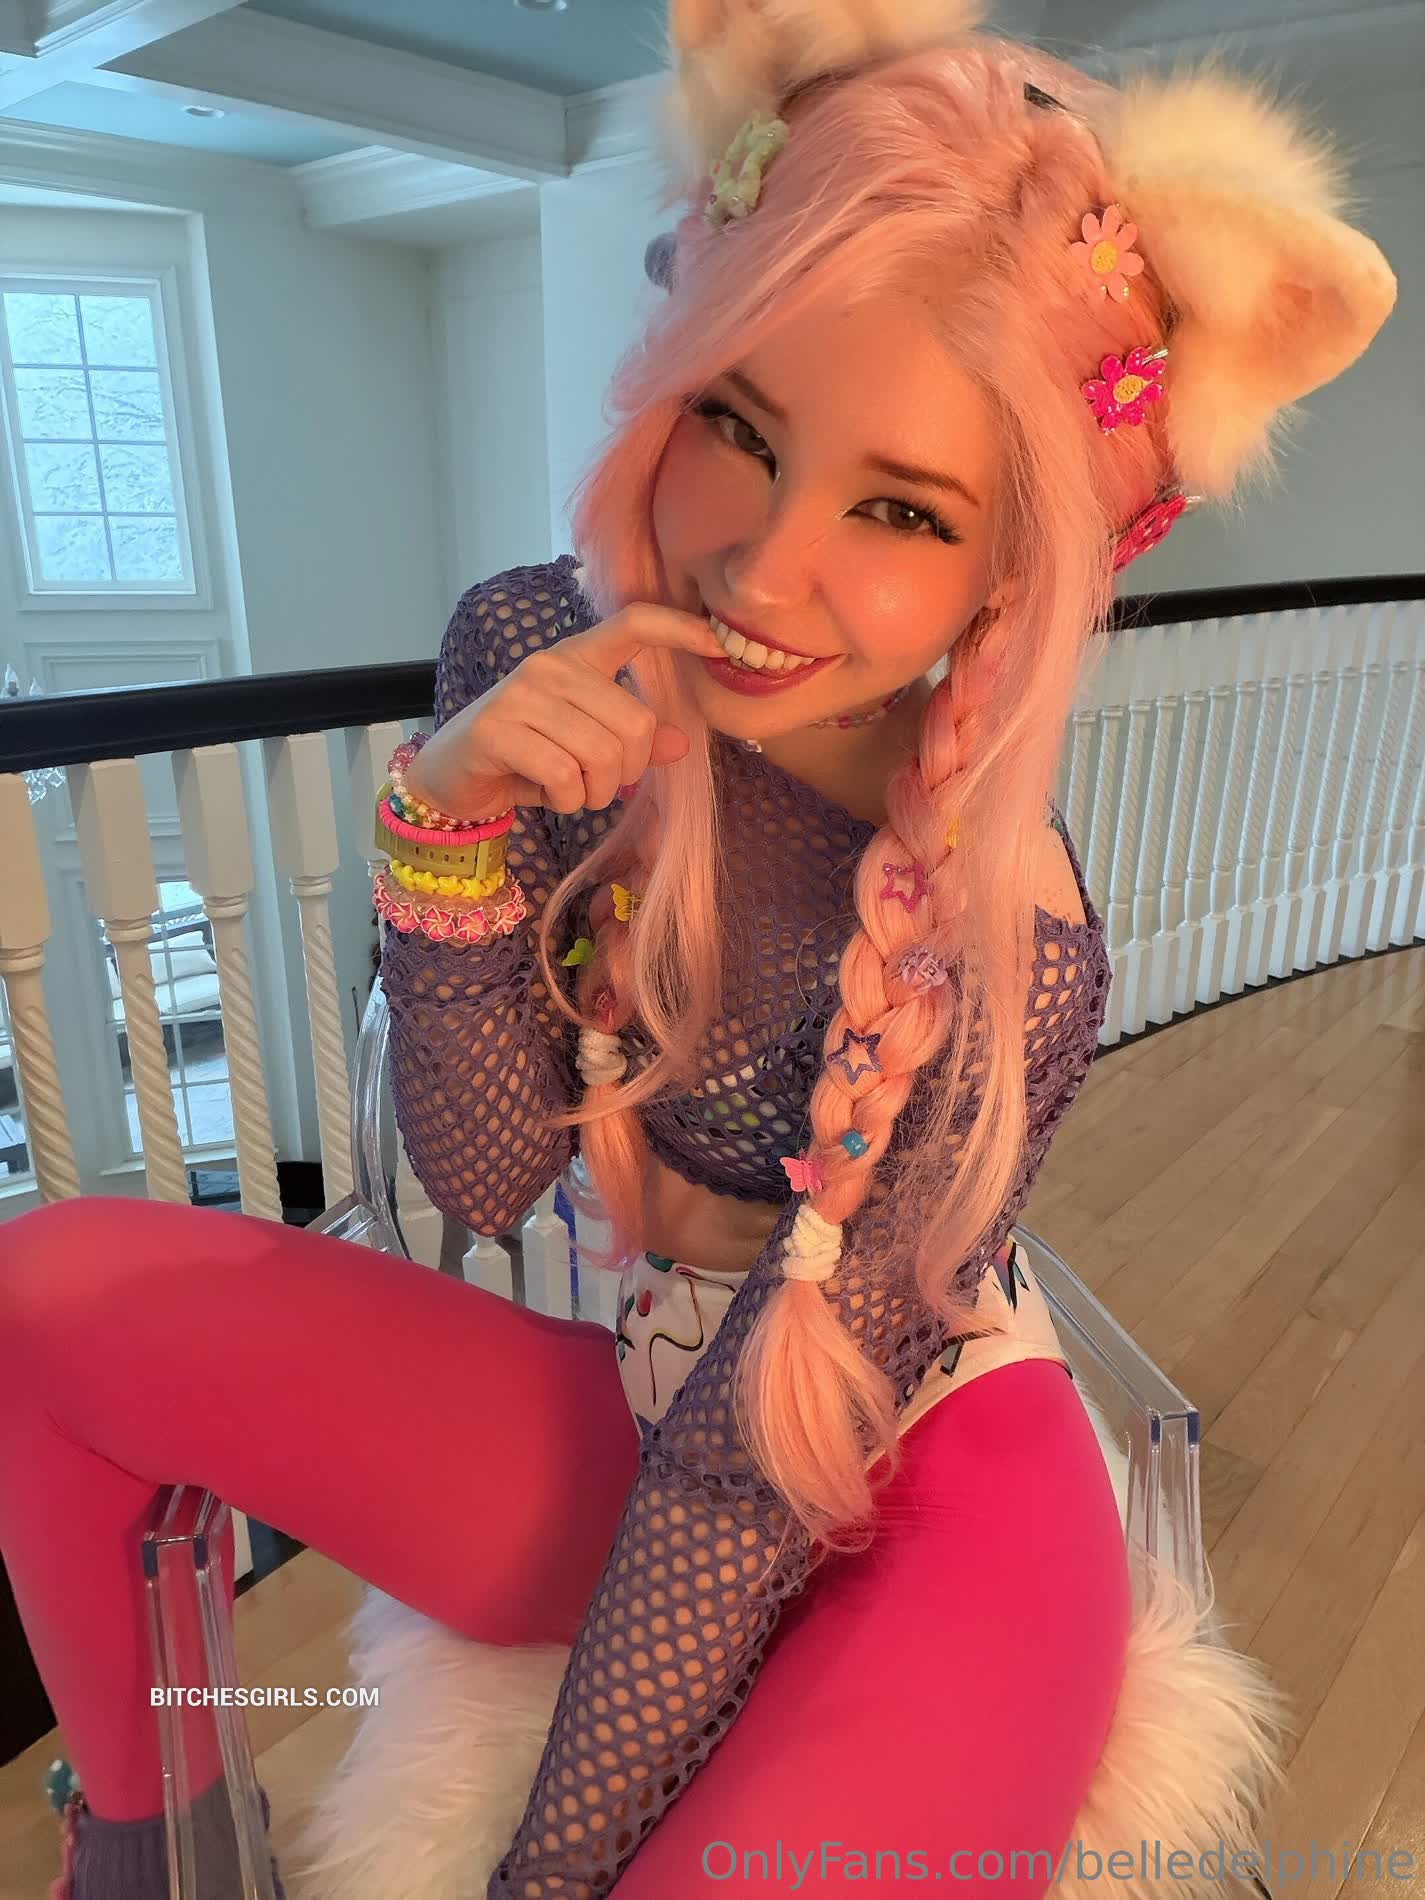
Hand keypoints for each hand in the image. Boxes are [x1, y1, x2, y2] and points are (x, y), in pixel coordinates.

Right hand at [405, 603, 723, 816]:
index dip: (679, 629)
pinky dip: (567, 801)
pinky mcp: (498, 729)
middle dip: (627, 771)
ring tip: (572, 791)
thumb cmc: (526, 758)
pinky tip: (549, 797)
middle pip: (634, 721)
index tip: (721, 643)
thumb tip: (681, 743)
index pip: (634, 624)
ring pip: (602, 753)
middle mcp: (551, 665)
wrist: (453, 778)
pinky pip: (564, 775)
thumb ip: (634, 742)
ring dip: (596, 792)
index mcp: (578, 657)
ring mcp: (522, 694)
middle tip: (600, 785)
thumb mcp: (586, 748)